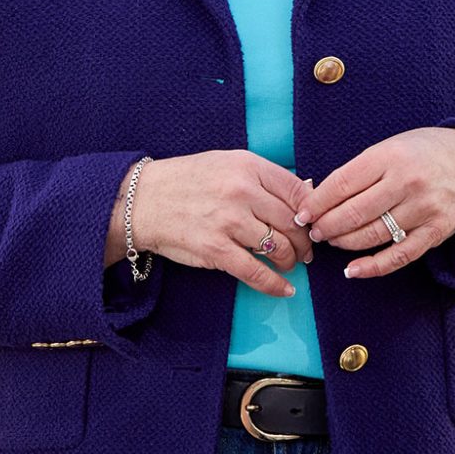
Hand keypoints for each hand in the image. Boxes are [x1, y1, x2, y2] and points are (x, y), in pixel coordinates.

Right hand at [113, 150, 314, 298]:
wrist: (142, 200)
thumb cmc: (186, 181)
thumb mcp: (226, 163)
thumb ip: (262, 177)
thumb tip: (305, 192)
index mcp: (247, 166)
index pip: (298, 190)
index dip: (312, 211)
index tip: (313, 224)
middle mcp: (241, 191)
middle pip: (294, 222)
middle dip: (305, 241)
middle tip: (306, 250)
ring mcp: (228, 221)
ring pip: (279, 247)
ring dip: (291, 261)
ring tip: (290, 264)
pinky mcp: (215, 250)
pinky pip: (256, 272)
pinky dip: (274, 285)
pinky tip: (284, 289)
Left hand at [300, 128, 454, 279]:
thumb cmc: (424, 153)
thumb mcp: (391, 147)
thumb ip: (360, 170)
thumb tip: (318, 195)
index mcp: (390, 156)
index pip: (341, 184)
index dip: (316, 203)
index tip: (301, 214)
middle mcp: (406, 183)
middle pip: (353, 214)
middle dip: (326, 226)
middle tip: (313, 231)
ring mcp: (423, 209)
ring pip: (372, 236)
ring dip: (344, 244)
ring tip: (331, 241)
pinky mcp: (436, 232)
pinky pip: (399, 255)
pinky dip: (373, 266)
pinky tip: (352, 271)